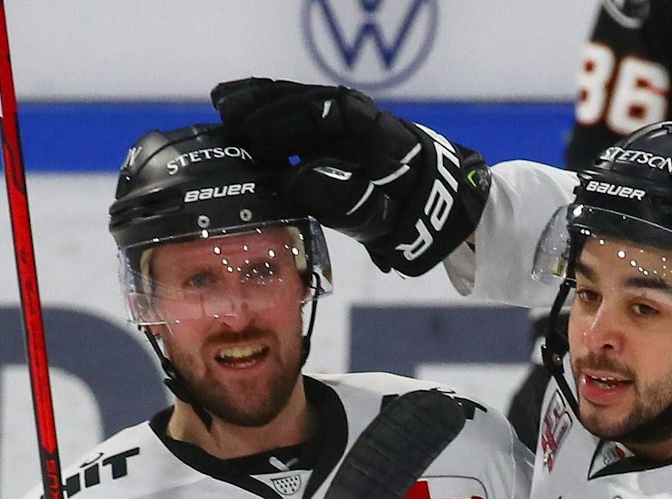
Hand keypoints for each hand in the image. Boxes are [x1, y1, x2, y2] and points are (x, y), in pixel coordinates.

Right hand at [212, 77, 489, 276]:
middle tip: (225, 114)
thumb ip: (347, 203)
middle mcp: (367, 124)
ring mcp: (353, 129)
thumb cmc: (420, 223)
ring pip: (307, 105)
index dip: (291, 117)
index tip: (256, 134)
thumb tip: (295, 177)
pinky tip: (243, 117)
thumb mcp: (387, 224)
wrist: (448, 217)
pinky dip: (275, 114)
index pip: (334, 112)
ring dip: (266, 103)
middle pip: (314, 100)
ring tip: (223, 106)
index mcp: (383, 139)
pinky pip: (305, 119)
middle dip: (269, 104)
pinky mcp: (341, 139)